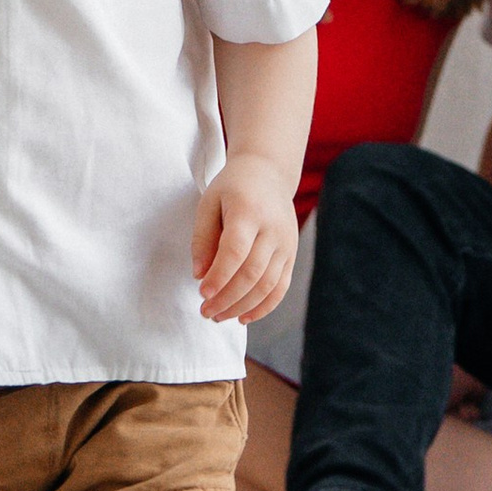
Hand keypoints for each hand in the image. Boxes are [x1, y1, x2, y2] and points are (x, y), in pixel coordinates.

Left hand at [192, 152, 299, 324]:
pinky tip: (243, 317)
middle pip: (252, 273)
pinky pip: (280, 287)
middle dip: (227, 298)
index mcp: (249, 210)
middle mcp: (273, 228)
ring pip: (267, 285)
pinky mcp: (291, 254)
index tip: (202, 293)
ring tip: (218, 316)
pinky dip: (263, 306)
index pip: (235, 250)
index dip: (219, 276)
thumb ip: (202, 238)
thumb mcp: (209, 202)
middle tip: (205, 312)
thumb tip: (199, 275)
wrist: (269, 173)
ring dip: (241, 306)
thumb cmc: (232, 188)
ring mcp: (286, 243)